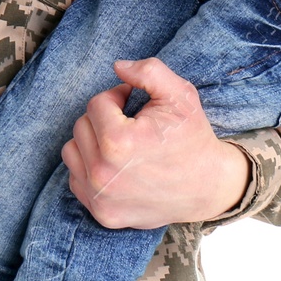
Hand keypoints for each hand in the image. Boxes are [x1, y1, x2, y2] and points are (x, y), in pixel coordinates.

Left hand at [61, 58, 248, 228]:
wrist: (209, 187)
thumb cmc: (192, 139)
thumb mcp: (180, 95)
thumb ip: (148, 71)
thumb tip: (117, 66)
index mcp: (118, 142)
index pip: (96, 104)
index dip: (117, 98)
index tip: (134, 104)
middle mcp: (103, 174)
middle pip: (82, 126)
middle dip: (104, 119)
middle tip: (131, 124)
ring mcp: (101, 198)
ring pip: (72, 151)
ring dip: (92, 142)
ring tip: (120, 144)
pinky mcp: (102, 215)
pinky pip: (76, 179)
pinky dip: (90, 168)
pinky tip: (115, 165)